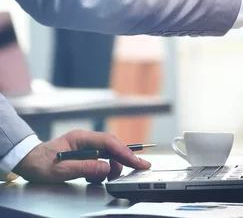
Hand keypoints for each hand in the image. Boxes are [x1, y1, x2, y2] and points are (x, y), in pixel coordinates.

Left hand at [13, 130, 150, 183]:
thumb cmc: (40, 163)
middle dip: (125, 159)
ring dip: (112, 167)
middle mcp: (86, 140)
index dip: (125, 152)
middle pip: (113, 147)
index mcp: (81, 138)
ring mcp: (87, 146)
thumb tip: (106, 169)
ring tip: (108, 178)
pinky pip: (101, 160)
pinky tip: (96, 178)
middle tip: (139, 167)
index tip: (137, 162)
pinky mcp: (86, 154)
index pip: (109, 143)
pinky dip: (103, 170)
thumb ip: (85, 168)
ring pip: (108, 154)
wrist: (28, 161)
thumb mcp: (60, 169)